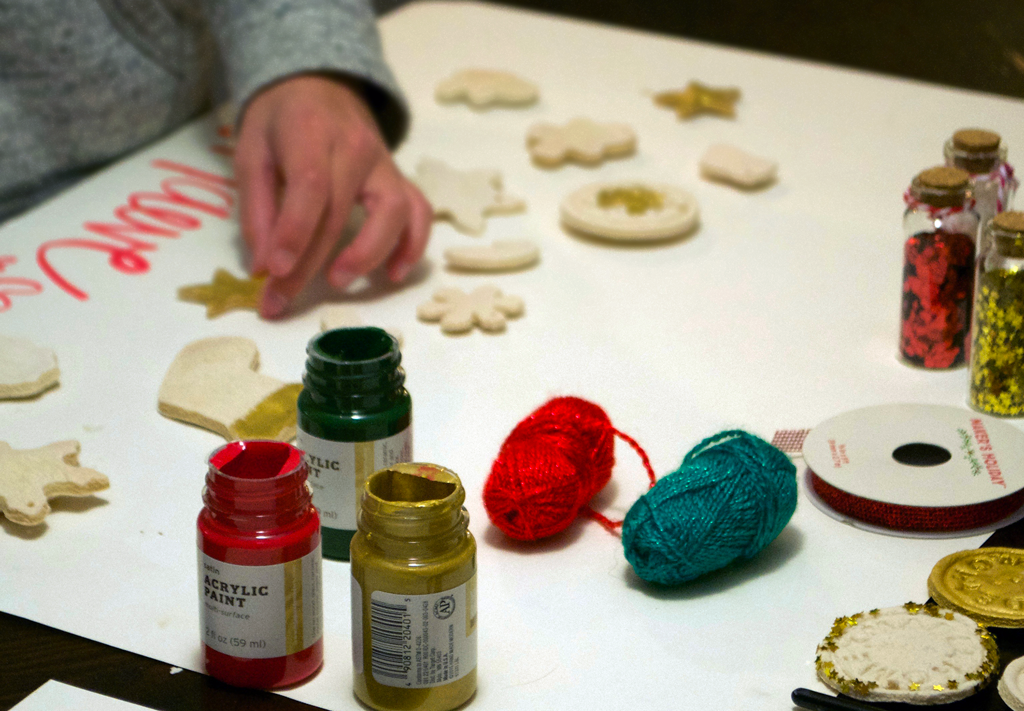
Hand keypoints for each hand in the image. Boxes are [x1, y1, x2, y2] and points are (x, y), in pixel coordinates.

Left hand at [234, 74, 430, 318]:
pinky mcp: (400, 179)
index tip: (274, 272)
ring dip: (370, 254)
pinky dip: (412, 246)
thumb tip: (265, 267)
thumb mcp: (251, 152)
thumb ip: (257, 209)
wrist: (318, 84)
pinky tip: (393, 274)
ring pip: (393, 212)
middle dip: (309, 265)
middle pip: (339, 213)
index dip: (294, 232)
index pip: (310, 186)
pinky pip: (419, 213)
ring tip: (339, 281)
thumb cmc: (280, 121)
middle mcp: (356, 146)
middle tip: (281, 300)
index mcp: (311, 131)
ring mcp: (385, 163)